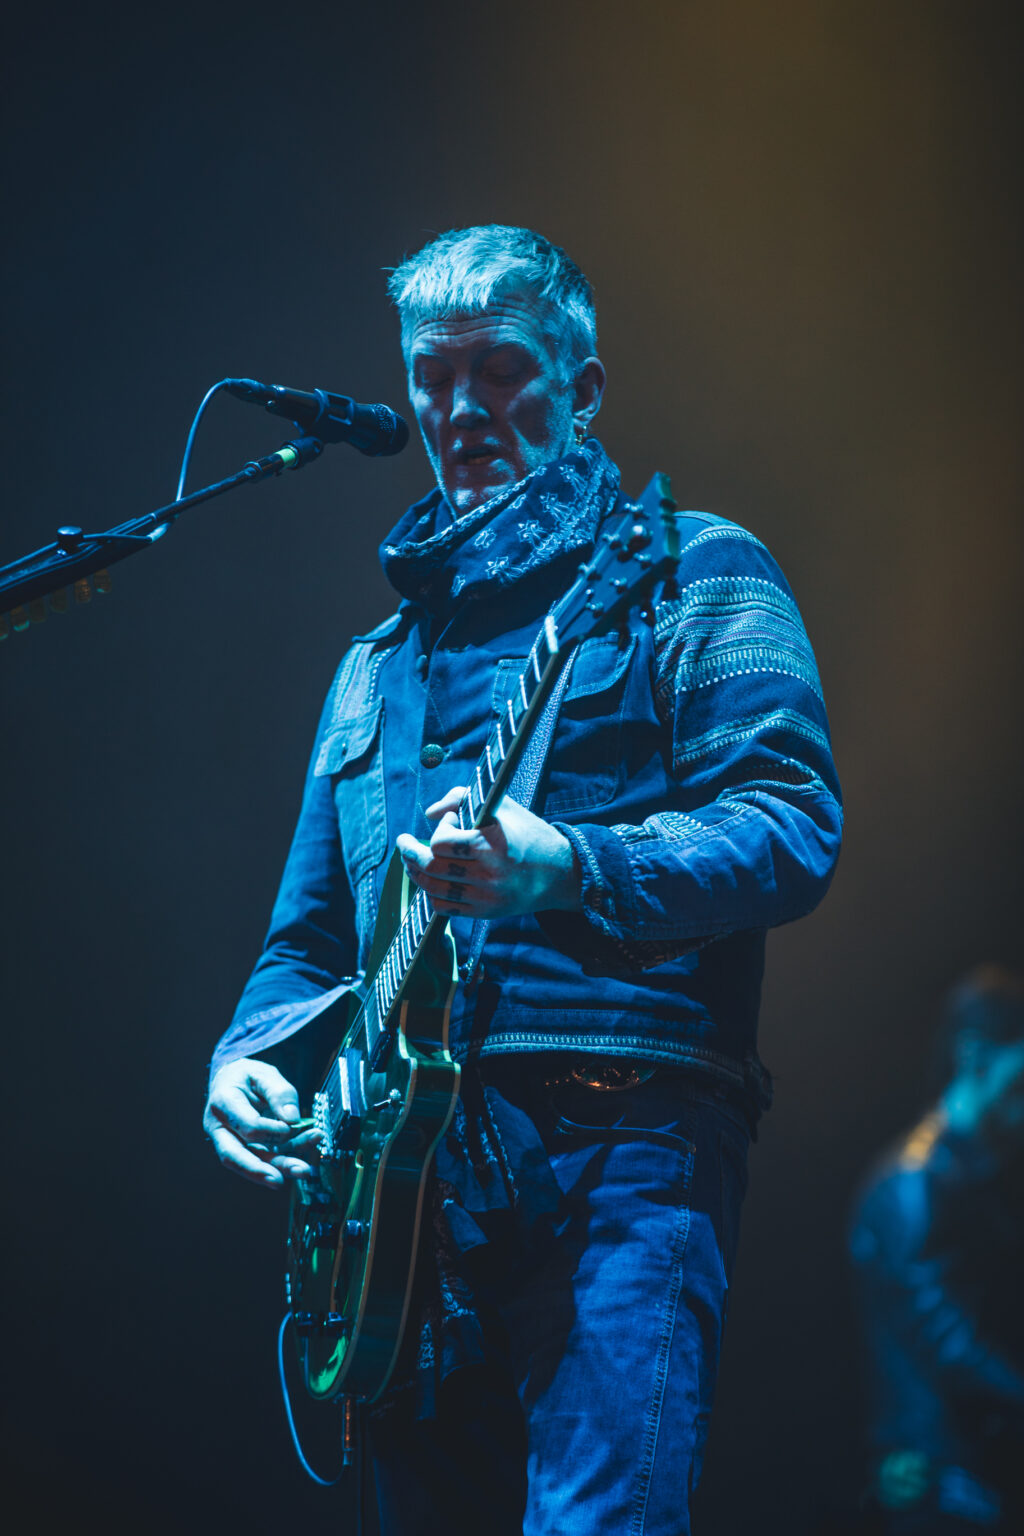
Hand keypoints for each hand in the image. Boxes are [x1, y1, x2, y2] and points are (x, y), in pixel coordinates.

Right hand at [203, 1058, 318, 1187]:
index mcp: (223, 1103)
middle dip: (260, 1170)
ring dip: (278, 1168)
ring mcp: (231, 1141)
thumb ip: (279, 1092)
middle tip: (280, 1179)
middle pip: (235, 1156)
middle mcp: (221, 1127)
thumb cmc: (246, 1077)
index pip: (246, 1126)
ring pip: (252, 1161)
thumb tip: (292, 1119)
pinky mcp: (245, 1149)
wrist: (233, 1080)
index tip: (291, 1126)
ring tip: (303, 1170)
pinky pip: (265, 1157)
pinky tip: (305, 1152)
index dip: (270, 1130)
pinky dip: (286, 1157)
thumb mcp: (264, 1073)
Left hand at [396, 786, 581, 919]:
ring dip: (416, 873)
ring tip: (412, 861)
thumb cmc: (528, 834)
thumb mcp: (502, 806)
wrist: (562, 874)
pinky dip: (431, 894)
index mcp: (494, 844)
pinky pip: (444, 908)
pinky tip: (432, 881)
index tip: (451, 821)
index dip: (439, 829)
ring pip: (432, 888)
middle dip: (410, 853)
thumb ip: (462, 798)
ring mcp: (487, 897)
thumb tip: (429, 814)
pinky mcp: (486, 913)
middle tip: (404, 843)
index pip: (442, 842)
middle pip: (431, 867)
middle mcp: (489, 874)